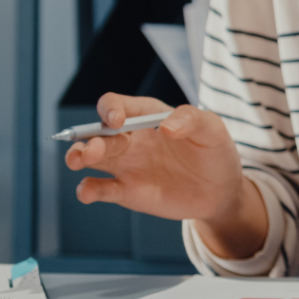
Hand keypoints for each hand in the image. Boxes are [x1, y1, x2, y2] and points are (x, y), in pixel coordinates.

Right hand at [64, 94, 267, 258]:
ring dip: (78, 157)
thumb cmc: (214, 153)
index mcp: (146, 116)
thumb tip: (166, 127)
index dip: (111, 109)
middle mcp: (130, 139)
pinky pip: (102, 189)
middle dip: (88, 138)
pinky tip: (87, 193)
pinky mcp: (128, 192)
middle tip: (91, 151)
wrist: (221, 191)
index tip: (117, 120)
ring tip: (76, 161)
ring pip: (91, 158)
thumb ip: (192, 120)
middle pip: (98, 133)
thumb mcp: (212, 129)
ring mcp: (126, 166)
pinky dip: (89, 190)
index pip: (116, 105)